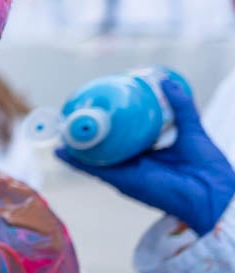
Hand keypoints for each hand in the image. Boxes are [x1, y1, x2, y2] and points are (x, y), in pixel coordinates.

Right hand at [56, 77, 234, 234]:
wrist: (211, 193)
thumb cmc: (206, 167)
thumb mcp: (192, 129)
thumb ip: (181, 106)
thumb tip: (166, 80)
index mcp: (147, 152)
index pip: (123, 135)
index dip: (111, 121)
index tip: (100, 105)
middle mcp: (133, 162)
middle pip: (105, 145)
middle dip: (90, 130)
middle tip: (77, 111)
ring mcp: (125, 171)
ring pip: (93, 156)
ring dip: (76, 144)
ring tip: (63, 126)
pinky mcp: (120, 180)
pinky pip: (92, 169)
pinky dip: (75, 160)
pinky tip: (61, 150)